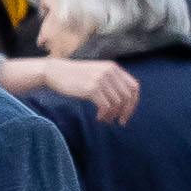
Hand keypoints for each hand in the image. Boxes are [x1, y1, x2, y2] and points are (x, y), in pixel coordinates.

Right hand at [8, 53, 138, 121]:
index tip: (127, 113)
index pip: (134, 87)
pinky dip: (104, 115)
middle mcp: (110, 72)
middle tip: (119, 121)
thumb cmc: (74, 77)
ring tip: (104, 119)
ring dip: (112, 115)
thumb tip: (122, 101)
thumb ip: (110, 81)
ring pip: (117, 103)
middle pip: (127, 97)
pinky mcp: (92, 88)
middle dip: (125, 112)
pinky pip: (106, 106)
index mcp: (113, 68)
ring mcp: (101, 79)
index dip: (133, 102)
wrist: (55, 72)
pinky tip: (98, 117)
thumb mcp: (96, 74)